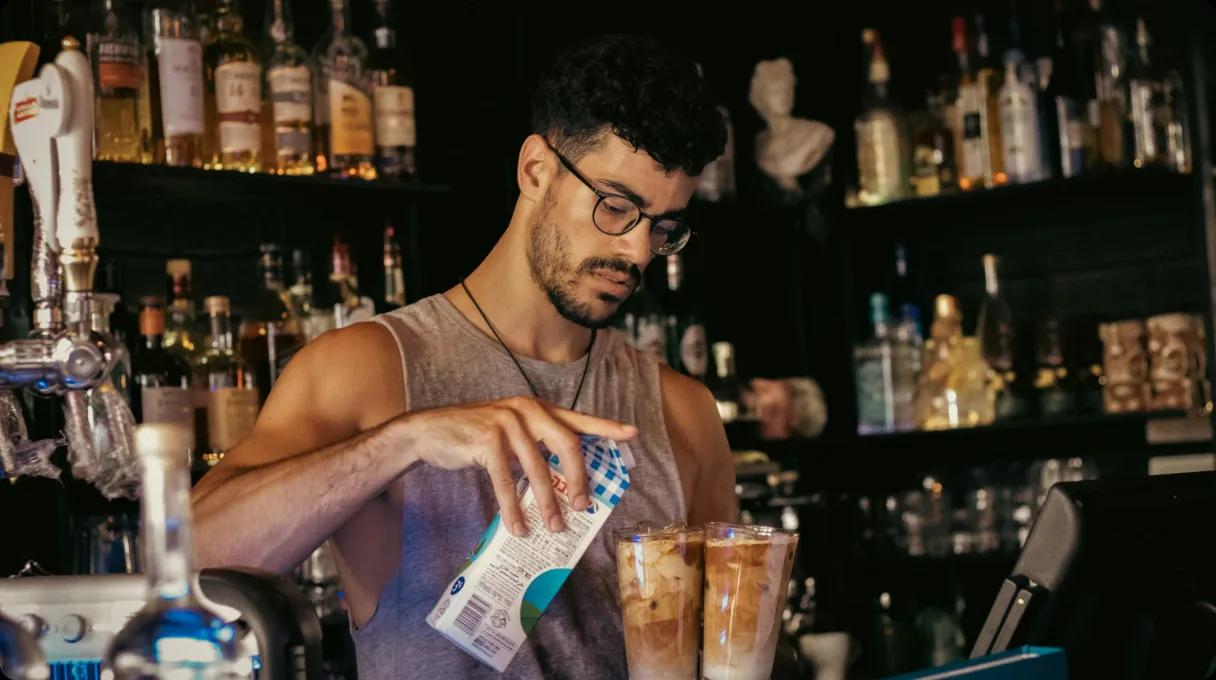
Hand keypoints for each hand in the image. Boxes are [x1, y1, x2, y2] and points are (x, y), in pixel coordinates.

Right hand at [398, 396, 636, 536]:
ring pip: (538, 468)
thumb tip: (563, 484)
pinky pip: (506, 481)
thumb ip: (535, 447)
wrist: (429, 432)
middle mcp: (526, 410)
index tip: (632, 434)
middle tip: (584, 505)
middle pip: (567, 443)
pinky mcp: (486, 441)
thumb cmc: (474, 438)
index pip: (578, 418)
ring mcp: (506, 423)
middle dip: (579, 478)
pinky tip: (518, 527)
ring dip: (547, 502)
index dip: (606, 426)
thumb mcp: (509, 435)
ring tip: (554, 526)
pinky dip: (513, 508)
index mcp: (536, 409)